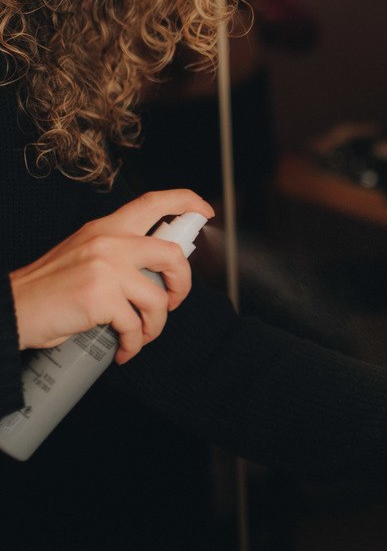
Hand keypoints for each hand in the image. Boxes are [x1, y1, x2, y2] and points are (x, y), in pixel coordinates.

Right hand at [10, 190, 213, 362]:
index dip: (186, 202)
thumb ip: (118, 253)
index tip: (203, 211)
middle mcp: (108, 242)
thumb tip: (156, 270)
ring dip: (155, 325)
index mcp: (105, 228)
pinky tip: (124, 348)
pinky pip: (136, 325)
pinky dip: (135, 343)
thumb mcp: (83, 254)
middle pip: (172, 254)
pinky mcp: (101, 297)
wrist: (12, 309)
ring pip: (158, 298)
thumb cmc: (48, 288)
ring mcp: (106, 268)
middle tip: (173, 300)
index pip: (152, 202)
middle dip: (183, 283)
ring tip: (141, 334)